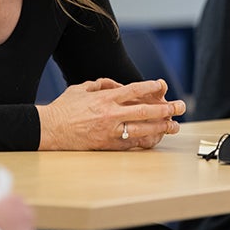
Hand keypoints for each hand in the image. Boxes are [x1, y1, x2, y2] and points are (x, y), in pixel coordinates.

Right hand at [36, 78, 185, 149]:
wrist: (50, 129)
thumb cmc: (64, 108)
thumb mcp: (81, 88)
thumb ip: (101, 84)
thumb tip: (116, 84)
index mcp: (105, 98)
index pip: (134, 90)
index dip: (151, 86)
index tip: (162, 85)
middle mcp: (111, 114)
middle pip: (145, 110)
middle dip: (165, 108)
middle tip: (180, 107)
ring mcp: (110, 131)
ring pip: (142, 129)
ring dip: (161, 127)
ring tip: (174, 125)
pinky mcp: (107, 145)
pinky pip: (131, 143)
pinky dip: (144, 140)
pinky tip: (155, 139)